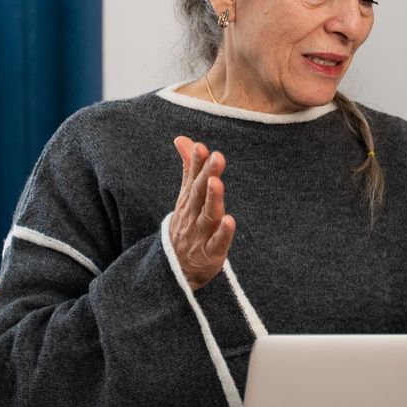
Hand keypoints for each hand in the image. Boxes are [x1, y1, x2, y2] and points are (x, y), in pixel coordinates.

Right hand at [169, 136, 235, 290]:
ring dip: (213, 199)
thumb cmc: (187, 225)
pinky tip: (230, 221)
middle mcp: (193, 214)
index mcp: (188, 200)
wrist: (176, 268)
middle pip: (199, 193)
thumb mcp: (186, 196)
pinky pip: (217, 242)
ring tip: (217, 182)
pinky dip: (223, 233)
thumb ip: (189, 168)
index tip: (202, 146)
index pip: (193, 177)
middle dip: (207, 174)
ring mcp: (200, 234)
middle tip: (216, 157)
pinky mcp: (211, 252)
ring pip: (207, 215)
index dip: (197, 162)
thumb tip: (183, 138)